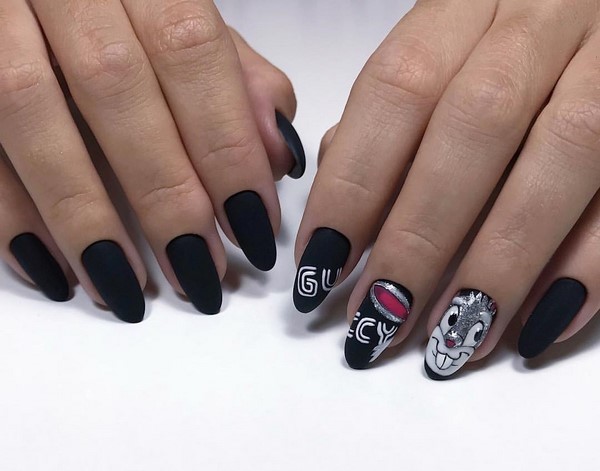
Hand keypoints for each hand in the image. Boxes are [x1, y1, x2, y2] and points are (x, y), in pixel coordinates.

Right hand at [0, 0, 304, 320]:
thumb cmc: (118, 5)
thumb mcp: (183, 21)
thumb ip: (236, 76)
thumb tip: (276, 155)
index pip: (190, 50)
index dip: (225, 143)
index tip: (253, 224)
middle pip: (114, 86)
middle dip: (163, 192)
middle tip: (200, 271)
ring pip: (30, 113)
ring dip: (84, 216)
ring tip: (128, 289)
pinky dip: (10, 214)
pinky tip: (55, 268)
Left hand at [294, 0, 599, 377]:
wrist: (594, 6)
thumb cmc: (501, 44)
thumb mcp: (438, 52)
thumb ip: (388, 116)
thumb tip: (341, 200)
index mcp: (465, 5)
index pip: (396, 91)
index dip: (354, 186)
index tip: (321, 268)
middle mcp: (540, 22)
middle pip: (472, 130)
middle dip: (418, 240)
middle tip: (378, 321)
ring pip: (560, 159)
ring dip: (498, 265)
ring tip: (449, 342)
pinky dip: (587, 268)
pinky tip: (535, 327)